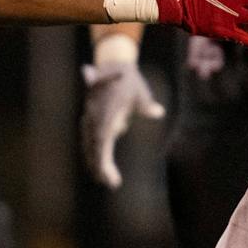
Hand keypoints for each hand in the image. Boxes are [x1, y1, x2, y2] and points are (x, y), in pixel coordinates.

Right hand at [79, 39, 164, 187]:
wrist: (114, 64)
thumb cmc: (129, 79)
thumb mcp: (140, 90)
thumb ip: (146, 104)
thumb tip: (157, 112)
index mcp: (104, 111)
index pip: (101, 139)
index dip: (101, 157)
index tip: (105, 172)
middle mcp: (93, 115)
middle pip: (94, 145)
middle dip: (100, 165)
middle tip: (110, 183)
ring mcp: (91, 117)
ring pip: (90, 144)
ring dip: (97, 162)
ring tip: (107, 181)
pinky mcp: (93, 119)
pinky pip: (92, 140)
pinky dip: (96, 154)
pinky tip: (102, 169)